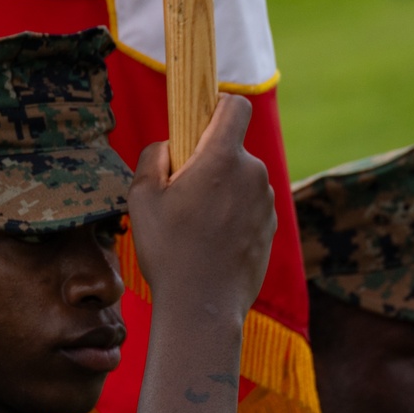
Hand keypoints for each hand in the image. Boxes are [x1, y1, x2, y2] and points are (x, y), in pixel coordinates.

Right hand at [127, 94, 275, 318]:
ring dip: (221, 190)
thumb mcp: (141, 199)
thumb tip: (168, 147)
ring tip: (195, 225)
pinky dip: (233, 215)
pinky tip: (212, 243)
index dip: (217, 105)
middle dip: (209, 161)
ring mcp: (267, 202)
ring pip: (240, 179)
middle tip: (182, 194)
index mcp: (222, 159)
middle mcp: (253, 174)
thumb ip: (153, 158)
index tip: (197, 123)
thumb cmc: (169, 252)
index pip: (235, 106)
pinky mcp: (271, 227)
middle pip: (232, 148)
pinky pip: (249, 206)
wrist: (203, 307)